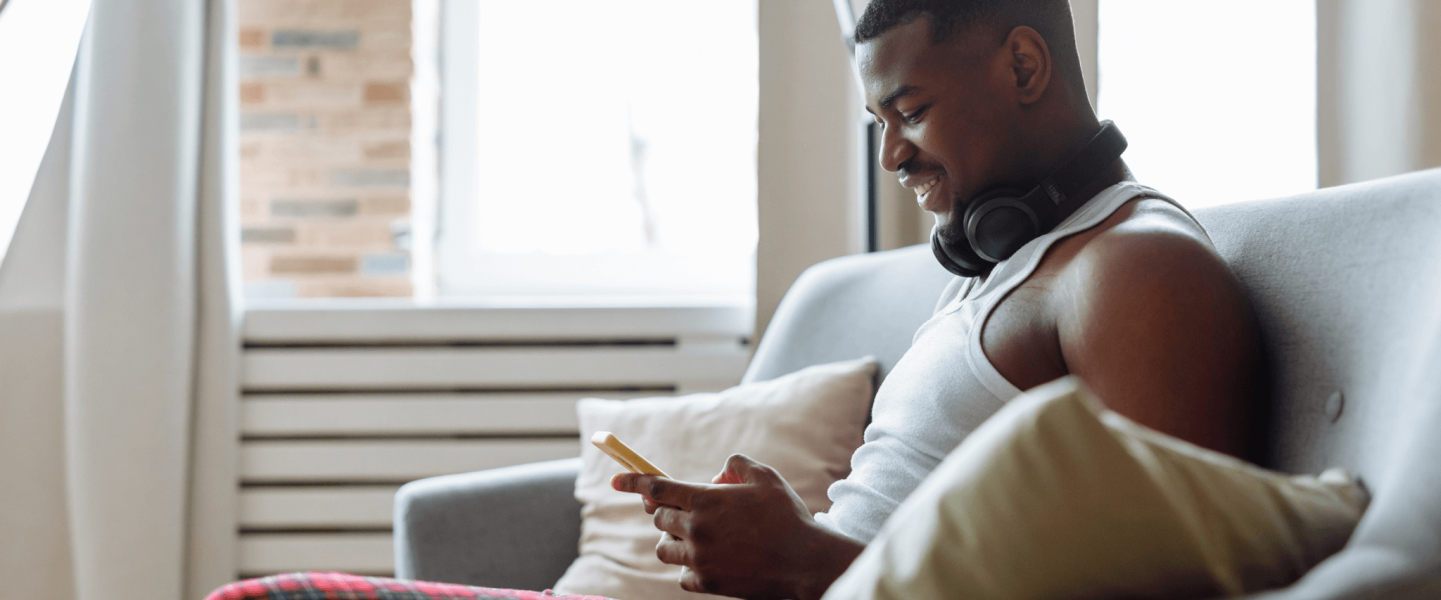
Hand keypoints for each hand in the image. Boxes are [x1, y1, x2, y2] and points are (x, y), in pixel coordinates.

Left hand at [612, 454, 863, 599]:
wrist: (804, 562)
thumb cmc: (787, 516)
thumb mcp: (766, 477)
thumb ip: (737, 465)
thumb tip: (717, 475)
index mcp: (705, 499)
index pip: (656, 488)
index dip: (633, 481)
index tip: (616, 480)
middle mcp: (696, 528)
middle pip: (660, 518)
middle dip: (669, 512)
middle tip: (689, 512)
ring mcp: (699, 558)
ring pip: (665, 548)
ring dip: (674, 540)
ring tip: (698, 537)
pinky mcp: (707, 582)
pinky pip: (682, 575)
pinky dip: (690, 567)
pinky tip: (710, 561)